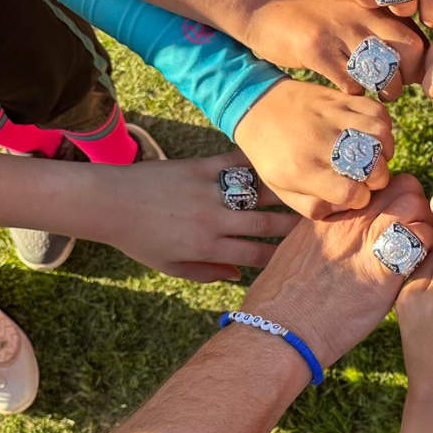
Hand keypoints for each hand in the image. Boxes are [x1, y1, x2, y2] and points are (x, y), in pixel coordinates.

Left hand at [87, 151, 298, 281]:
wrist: (108, 203)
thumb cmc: (138, 238)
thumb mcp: (169, 266)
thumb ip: (206, 272)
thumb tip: (239, 275)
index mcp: (206, 248)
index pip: (256, 255)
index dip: (282, 255)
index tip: (304, 253)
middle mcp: (212, 222)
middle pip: (265, 225)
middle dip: (296, 226)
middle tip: (324, 221)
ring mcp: (207, 192)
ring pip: (256, 194)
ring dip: (285, 192)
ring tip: (310, 189)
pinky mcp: (199, 167)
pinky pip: (235, 162)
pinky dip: (257, 160)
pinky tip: (277, 157)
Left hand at [234, 78, 393, 217]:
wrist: (256, 106)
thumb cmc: (271, 154)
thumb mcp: (282, 190)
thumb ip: (314, 207)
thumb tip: (347, 206)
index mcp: (303, 170)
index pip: (352, 193)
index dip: (360, 198)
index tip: (354, 195)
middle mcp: (319, 142)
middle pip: (373, 167)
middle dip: (378, 179)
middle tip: (368, 178)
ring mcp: (331, 117)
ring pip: (380, 135)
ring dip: (385, 151)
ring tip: (375, 157)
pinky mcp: (340, 99)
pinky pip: (377, 111)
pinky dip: (384, 126)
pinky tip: (374, 137)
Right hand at [240, 173, 432, 368]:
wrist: (281, 327)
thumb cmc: (284, 296)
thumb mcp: (299, 247)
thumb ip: (325, 230)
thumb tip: (339, 226)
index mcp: (332, 210)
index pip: (377, 183)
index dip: (394, 197)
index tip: (395, 217)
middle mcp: (352, 217)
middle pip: (402, 185)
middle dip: (416, 203)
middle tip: (416, 230)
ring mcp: (368, 238)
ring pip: (416, 204)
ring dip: (426, 223)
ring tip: (419, 247)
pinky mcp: (384, 268)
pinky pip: (422, 238)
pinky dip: (428, 247)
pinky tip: (418, 266)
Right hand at [244, 0, 425, 99]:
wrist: (260, 1)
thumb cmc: (311, 12)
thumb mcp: (350, 7)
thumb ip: (380, 23)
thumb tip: (413, 53)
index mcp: (374, 3)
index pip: (417, 36)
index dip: (418, 63)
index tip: (407, 77)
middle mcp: (362, 12)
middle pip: (409, 48)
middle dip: (407, 76)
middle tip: (393, 88)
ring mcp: (339, 29)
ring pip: (383, 68)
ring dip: (384, 89)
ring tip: (376, 93)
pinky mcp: (316, 48)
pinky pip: (350, 81)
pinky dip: (354, 92)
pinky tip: (347, 90)